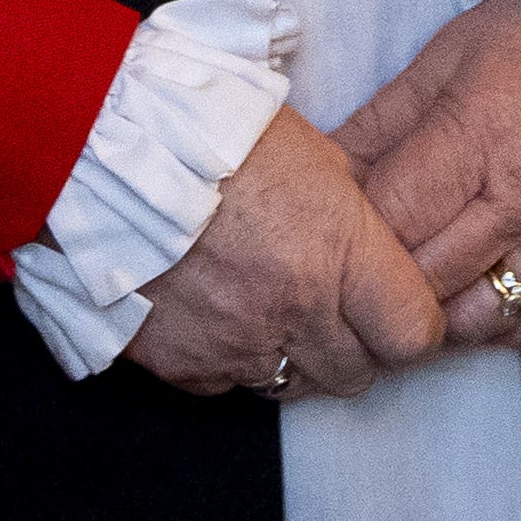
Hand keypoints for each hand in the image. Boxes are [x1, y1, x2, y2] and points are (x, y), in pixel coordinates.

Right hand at [126, 105, 447, 398]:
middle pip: (357, 373)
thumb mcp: (316, 155)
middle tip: (333, 306)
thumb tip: (385, 243)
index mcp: (337, 253)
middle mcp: (293, 310)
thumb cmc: (215, 136)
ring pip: (295, 384)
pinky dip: (234, 359)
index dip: (413, 325)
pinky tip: (220, 312)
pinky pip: (230, 384)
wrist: (108, 154)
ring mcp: (235, 345)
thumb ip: (357, 214)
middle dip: (355, 346)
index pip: (412, 334)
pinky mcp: (183, 366)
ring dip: (295, 354)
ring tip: (272, 304)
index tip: (398, 307)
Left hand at [333, 0, 520, 354]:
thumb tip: (322, 175)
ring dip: (432, 311)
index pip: (393, 219)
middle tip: (357, 267)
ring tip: (411, 285)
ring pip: (475, 318)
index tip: (334, 226)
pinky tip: (469, 296)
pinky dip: (493, 325)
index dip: (351, 229)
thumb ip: (381, 124)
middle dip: (381, 277)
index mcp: (485, 135)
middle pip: (426, 278)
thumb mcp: (449, 55)